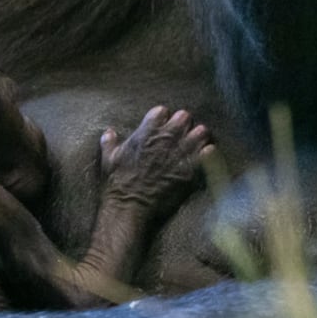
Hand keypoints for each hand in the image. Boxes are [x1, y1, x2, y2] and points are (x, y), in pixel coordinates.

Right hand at [99, 106, 214, 216]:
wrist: (130, 206)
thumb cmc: (117, 183)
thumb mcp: (108, 159)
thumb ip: (109, 142)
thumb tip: (109, 132)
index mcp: (146, 132)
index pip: (162, 111)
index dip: (162, 118)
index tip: (161, 126)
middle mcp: (165, 138)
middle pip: (184, 117)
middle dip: (183, 124)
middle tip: (181, 134)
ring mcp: (179, 153)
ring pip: (201, 131)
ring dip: (199, 137)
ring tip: (196, 144)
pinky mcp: (189, 170)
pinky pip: (208, 153)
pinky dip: (208, 153)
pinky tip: (204, 157)